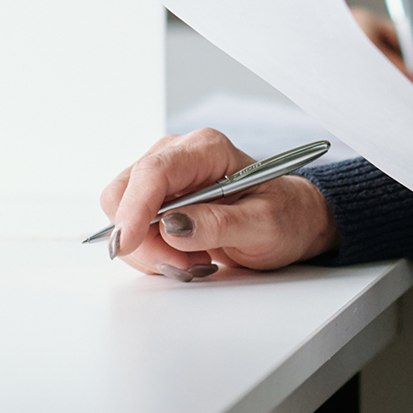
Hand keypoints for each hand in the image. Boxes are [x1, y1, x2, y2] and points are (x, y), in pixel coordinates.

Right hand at [100, 128, 338, 277]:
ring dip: (150, 250)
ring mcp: (164, 178)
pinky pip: (132, 230)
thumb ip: (219, 224)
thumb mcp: (263, 224)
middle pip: (125, 193)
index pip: (154, 171)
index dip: (134, 208)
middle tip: (185, 263)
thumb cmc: (284, 215)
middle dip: (143, 238)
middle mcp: (178, 155)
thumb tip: (172, 225)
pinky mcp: (156, 202)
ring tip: (196, 259)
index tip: (127, 243)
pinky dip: (151, 252)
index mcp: (207, 149)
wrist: (290, 220)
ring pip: (122, 215)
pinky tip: (185, 256)